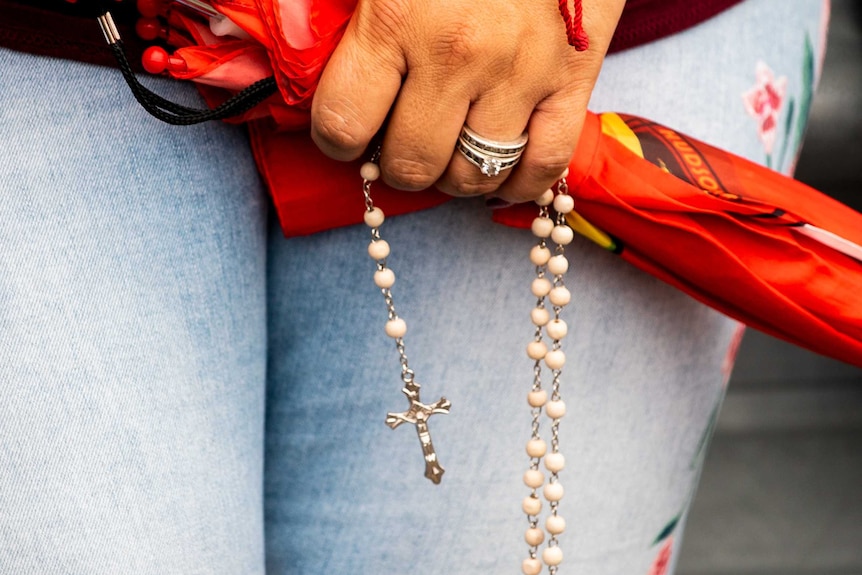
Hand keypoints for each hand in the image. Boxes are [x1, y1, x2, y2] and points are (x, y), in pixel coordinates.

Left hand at [310, 0, 625, 202]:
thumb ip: (335, 9)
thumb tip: (306, 56)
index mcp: (396, 17)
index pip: (343, 124)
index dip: (336, 139)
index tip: (345, 132)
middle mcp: (458, 55)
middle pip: (411, 165)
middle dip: (396, 163)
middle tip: (399, 141)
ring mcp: (521, 73)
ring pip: (472, 176)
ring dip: (451, 175)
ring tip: (447, 147)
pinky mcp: (572, 80)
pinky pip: (542, 167)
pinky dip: (515, 183)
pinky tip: (497, 169)